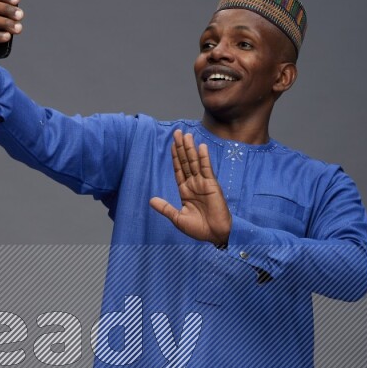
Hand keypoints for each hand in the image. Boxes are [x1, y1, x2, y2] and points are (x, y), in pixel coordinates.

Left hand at [149, 130, 231, 246]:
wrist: (215, 235)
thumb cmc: (198, 229)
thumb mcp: (178, 218)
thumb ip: (165, 208)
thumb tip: (151, 200)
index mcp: (185, 191)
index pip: (178, 169)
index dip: (175, 157)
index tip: (172, 144)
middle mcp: (193, 184)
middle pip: (185, 162)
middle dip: (181, 147)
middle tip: (177, 132)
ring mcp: (203, 184)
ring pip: (194, 163)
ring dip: (190, 149)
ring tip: (186, 135)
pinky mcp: (212, 185)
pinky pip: (206, 169)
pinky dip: (203, 158)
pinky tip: (200, 147)